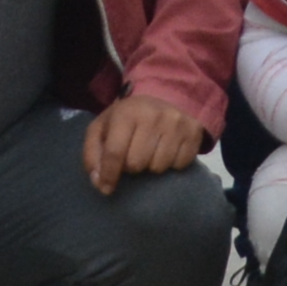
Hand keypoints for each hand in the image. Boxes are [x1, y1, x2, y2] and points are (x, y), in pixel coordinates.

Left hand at [85, 93, 213, 190]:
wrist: (164, 96)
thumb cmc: (127, 118)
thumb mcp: (102, 129)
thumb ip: (93, 155)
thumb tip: (100, 183)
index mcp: (127, 113)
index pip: (115, 152)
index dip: (108, 175)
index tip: (107, 188)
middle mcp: (154, 116)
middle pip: (137, 164)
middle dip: (131, 166)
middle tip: (133, 155)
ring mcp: (177, 123)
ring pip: (159, 167)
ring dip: (151, 166)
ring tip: (150, 152)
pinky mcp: (194, 132)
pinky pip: (180, 164)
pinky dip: (172, 164)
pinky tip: (167, 151)